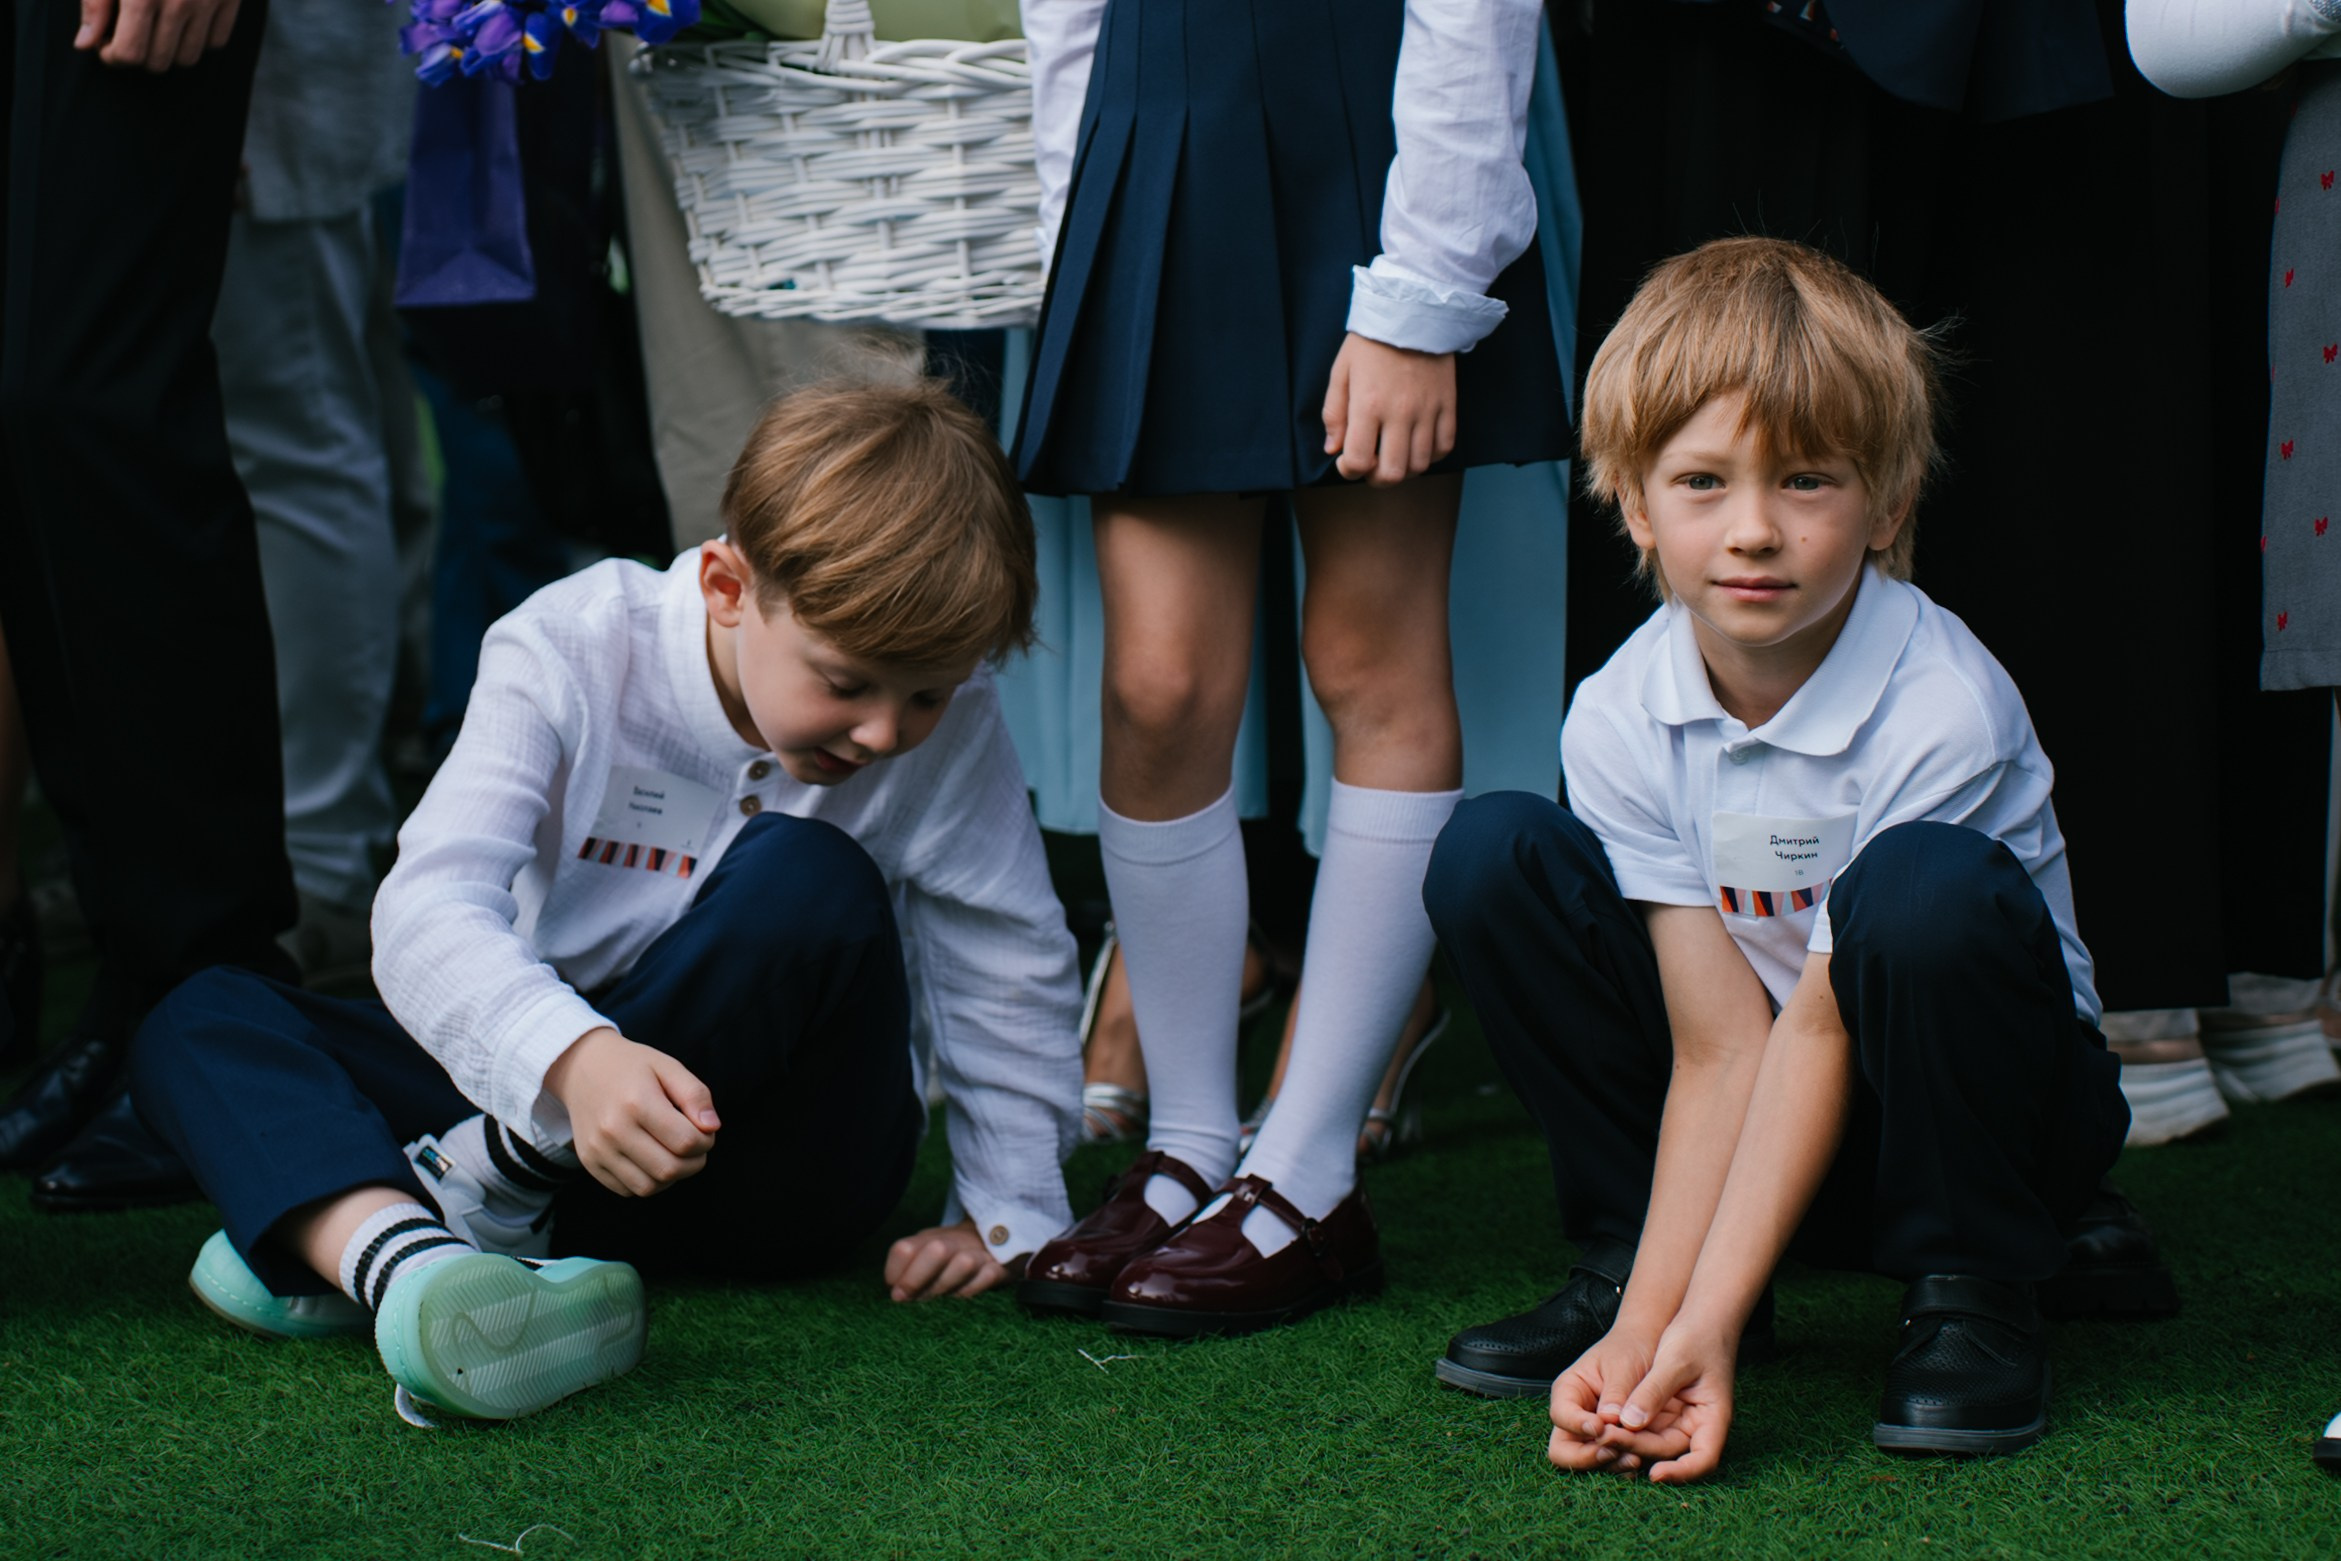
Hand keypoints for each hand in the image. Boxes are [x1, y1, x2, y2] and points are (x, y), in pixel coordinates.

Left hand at [76, 0, 242, 69]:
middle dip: (138, 55)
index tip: (107, 44)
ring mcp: (207, 2)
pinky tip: (183, 20)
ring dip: (169, 50)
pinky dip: (198, 39)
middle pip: (158, 62)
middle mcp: (177, 2)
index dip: (112, 56)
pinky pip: (216, 41)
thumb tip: (86, 46)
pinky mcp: (229, 0)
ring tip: (155, 28)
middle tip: (128, 35)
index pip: (130, 54)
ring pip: (188, 58)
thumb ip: (94, 5)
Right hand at [543, 1026, 720, 1197]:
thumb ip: (696, 1095)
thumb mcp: (668, 1067)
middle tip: (695, 1146)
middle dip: (694, 1163)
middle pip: (669, 1170)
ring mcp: (598, 1150)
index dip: (706, 1141)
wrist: (581, 1068)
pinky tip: (652, 1159)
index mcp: (637, 1102)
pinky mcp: (590, 1163)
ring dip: (671, 1177)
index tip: (705, 1131)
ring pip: (648, 1187)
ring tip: (674, 1154)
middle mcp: (613, 1130)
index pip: (686, 1142)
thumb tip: (712, 1127)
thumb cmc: (632, 1067)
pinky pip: (627, 1190)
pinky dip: (647, 1181)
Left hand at [883, 1219, 1012, 1301]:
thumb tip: (895, 1294)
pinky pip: (988, 1277)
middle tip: (908, 1298)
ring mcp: (979, 1254)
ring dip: (945, 1285)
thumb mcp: (926, 1257)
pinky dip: (973, 1288)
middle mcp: (954, 1243)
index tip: (895, 1292)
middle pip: (935, 1251)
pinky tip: (963, 1295)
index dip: (895, 1272)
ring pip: (964, 1264)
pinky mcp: (1000, 1267)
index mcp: (929, 1239)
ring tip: (937, 1298)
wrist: (996, 1241)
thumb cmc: (951, 1257)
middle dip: (916, 1279)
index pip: (905, 1249)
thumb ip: (908, 1272)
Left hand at [1321, 332, 1456, 485]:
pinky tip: (1417, 446)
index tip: (1346, 461)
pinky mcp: (1448, 404)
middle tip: (1371, 466)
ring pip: (1420, 465)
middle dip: (1376, 479)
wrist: (1412, 311)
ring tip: (1393, 456)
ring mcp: (1428, 410)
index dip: (1349, 470)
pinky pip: (1445, 446)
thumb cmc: (1371, 342)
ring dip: (1404, 469)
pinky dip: (1431, 455)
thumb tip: (1333, 449)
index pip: (1359, 461)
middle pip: (1392, 473)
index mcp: (1368, 404)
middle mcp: (1400, 412)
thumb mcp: (1341, 372)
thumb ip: (1334, 413)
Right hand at [1545, 1327, 1655, 1475]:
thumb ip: (1616, 1394)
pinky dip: (1621, 1466)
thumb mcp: (1623, 1366)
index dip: (1578, 1425)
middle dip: (1586, 1457)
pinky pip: (1610, 1463)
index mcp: (1569, 1391)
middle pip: (1563, 1450)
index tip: (1602, 1428)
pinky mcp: (1612, 1443)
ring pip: (1587, 1462)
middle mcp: (1575, 1416)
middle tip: (1613, 1451)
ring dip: (1609, 1465)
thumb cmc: (1631, 1350)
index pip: (1560, 1415)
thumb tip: (1609, 1422)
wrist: (1649, 1348)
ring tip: (1635, 1458)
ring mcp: (1592, 1433)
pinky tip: (1639, 1460)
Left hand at [1594, 1322, 1739, 1484]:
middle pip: (1670, 1451)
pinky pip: (1646, 1428)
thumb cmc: (1696, 1336)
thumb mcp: (1674, 1361)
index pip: (1703, 1459)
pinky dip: (1629, 1429)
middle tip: (1605, 1439)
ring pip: (1654, 1442)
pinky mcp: (1666, 1412)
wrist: (1701, 1318)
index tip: (1655, 1474)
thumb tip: (1629, 1423)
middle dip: (1639, 1448)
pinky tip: (1607, 1425)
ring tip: (1600, 1433)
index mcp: (1714, 1417)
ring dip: (1629, 1440)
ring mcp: (1682, 1419)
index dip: (1681, 1472)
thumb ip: (1653, 1392)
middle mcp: (1699, 1425)